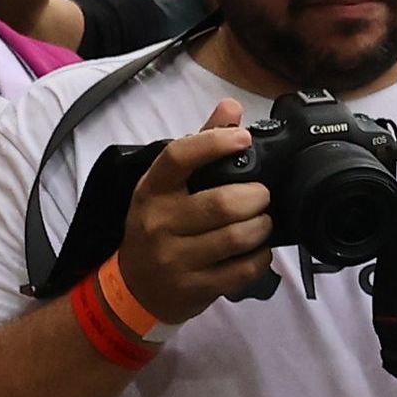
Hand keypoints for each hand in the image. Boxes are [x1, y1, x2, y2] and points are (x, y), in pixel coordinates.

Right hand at [115, 103, 274, 320]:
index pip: (179, 157)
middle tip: (262, 196)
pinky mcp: (194, 288)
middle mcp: (159, 223)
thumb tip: (230, 107)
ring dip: (262, 226)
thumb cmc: (156, 227)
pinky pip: (242, 270)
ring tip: (262, 221)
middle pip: (222, 203)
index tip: (243, 138)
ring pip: (237, 237)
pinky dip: (260, 257)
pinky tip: (257, 249)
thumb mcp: (165, 188)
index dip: (214, 143)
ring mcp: (175, 259)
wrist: (134, 289)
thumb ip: (199, 146)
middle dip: (256, 197)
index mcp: (152, 191)